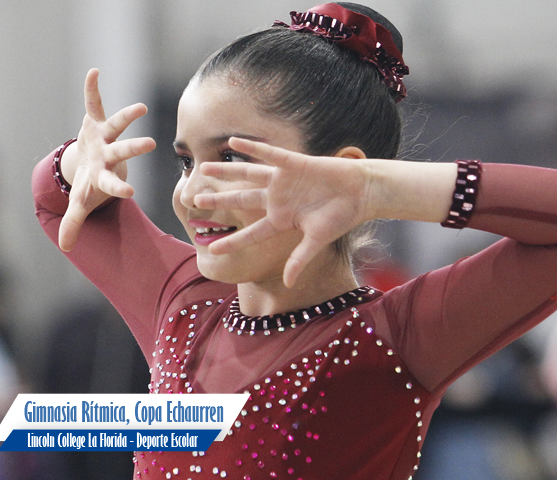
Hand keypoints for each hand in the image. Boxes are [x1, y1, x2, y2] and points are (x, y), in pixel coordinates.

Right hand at [58, 68, 155, 251]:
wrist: (91, 162)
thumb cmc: (90, 184)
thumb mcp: (81, 203)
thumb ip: (75, 223)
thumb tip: (66, 248)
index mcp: (105, 176)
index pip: (114, 184)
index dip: (119, 187)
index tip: (130, 191)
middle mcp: (110, 155)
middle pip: (123, 152)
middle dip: (135, 148)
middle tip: (152, 144)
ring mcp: (105, 137)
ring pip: (118, 126)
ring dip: (127, 116)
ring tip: (142, 107)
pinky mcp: (95, 121)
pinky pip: (93, 103)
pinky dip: (91, 89)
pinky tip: (93, 72)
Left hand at [194, 137, 372, 286]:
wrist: (362, 193)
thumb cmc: (342, 217)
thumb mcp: (317, 240)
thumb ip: (300, 260)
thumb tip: (288, 283)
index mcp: (282, 220)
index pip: (252, 233)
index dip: (233, 240)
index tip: (212, 249)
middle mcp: (278, 199)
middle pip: (241, 200)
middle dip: (219, 201)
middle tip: (195, 202)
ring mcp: (284, 181)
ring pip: (248, 175)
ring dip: (226, 171)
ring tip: (204, 168)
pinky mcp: (294, 163)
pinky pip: (269, 155)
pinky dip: (252, 148)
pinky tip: (233, 142)